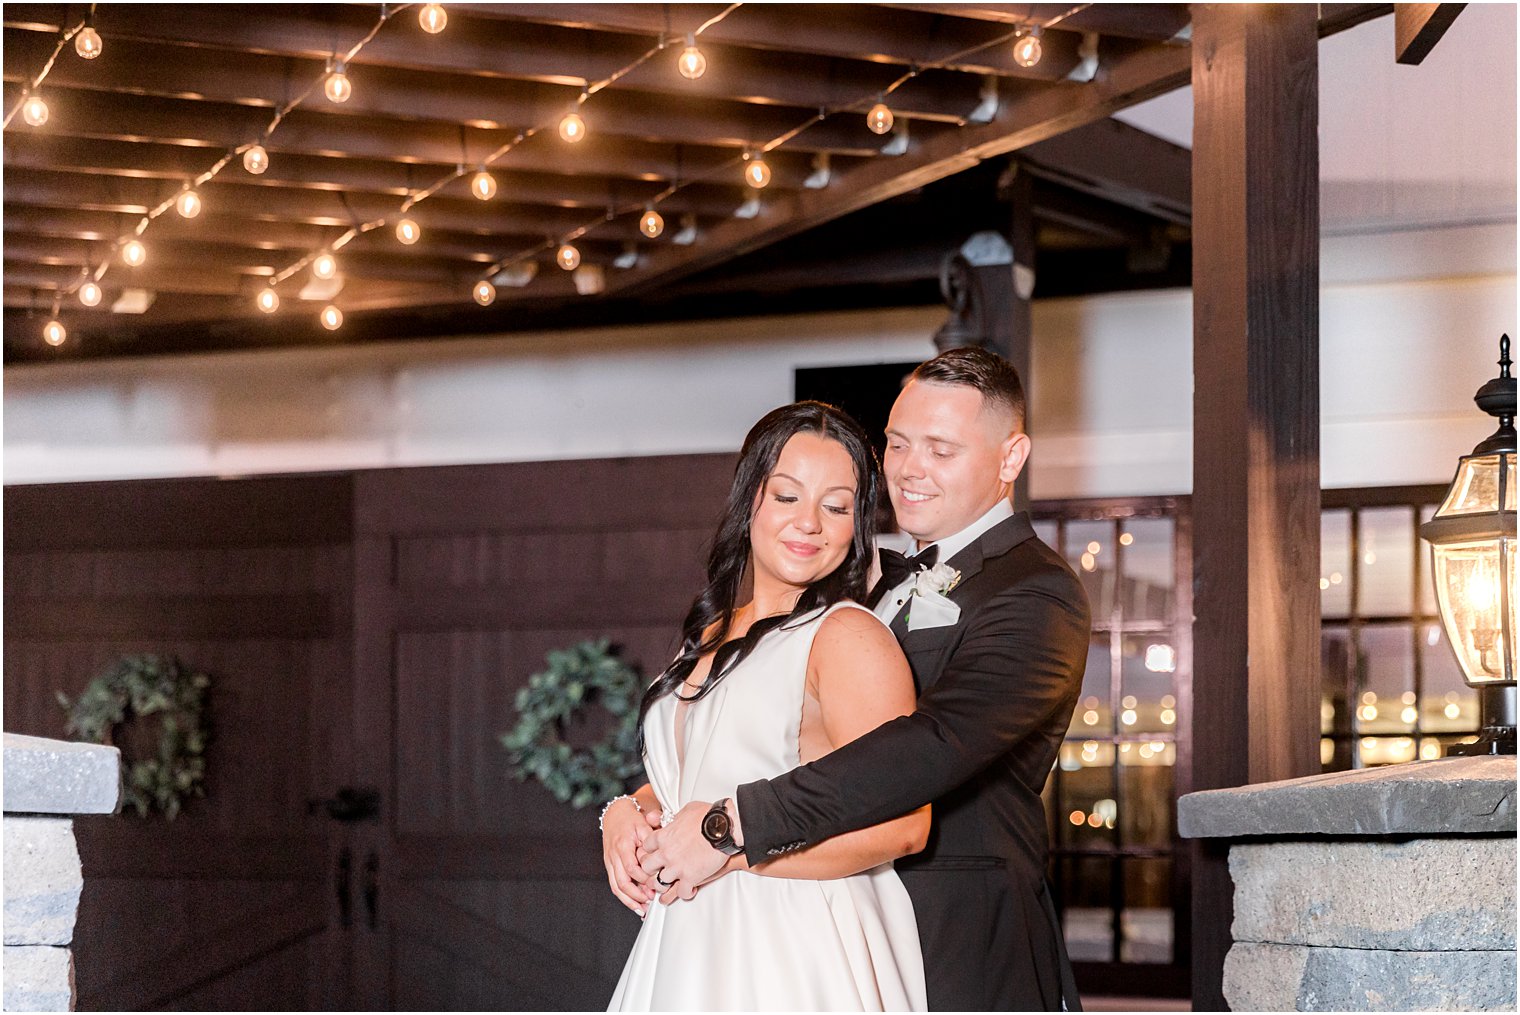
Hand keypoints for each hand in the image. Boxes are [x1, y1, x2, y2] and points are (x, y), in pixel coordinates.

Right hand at [602, 799, 660, 914]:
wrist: (615, 813)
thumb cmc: (631, 819)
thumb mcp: (644, 825)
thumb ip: (651, 841)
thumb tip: (657, 859)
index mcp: (623, 845)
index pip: (631, 868)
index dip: (643, 879)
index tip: (655, 883)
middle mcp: (613, 855)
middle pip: (622, 882)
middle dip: (636, 895)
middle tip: (650, 901)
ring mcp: (610, 862)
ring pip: (616, 887)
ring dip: (629, 900)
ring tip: (642, 909)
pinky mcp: (609, 866)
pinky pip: (614, 885)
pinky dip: (624, 897)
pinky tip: (635, 904)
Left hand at [637, 800, 729, 902]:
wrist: (724, 826)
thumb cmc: (708, 816)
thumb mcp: (685, 810)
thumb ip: (673, 817)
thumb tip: (669, 818)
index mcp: (663, 836)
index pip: (645, 847)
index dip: (649, 851)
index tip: (653, 854)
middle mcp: (666, 853)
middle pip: (646, 867)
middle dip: (650, 870)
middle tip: (655, 872)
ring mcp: (678, 867)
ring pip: (658, 884)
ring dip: (663, 887)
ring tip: (666, 889)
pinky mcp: (691, 877)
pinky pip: (682, 893)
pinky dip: (685, 893)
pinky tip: (688, 890)